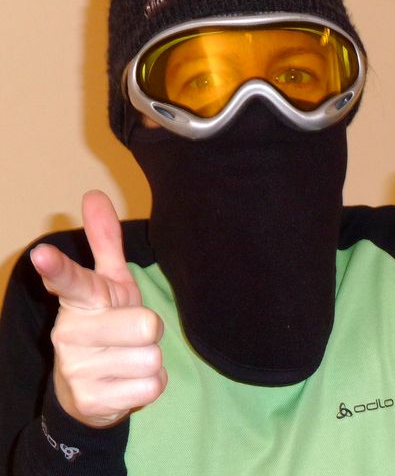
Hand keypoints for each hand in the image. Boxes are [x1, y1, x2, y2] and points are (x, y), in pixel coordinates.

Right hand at [31, 191, 166, 427]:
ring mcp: (78, 370)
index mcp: (80, 301)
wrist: (90, 392)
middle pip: (146, 325)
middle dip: (149, 330)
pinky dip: (150, 385)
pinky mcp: (92, 401)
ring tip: (127, 359)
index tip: (42, 253)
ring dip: (150, 359)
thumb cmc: (106, 324)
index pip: (70, 280)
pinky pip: (152, 386)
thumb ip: (104, 242)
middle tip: (131, 334)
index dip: (57, 267)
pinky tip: (128, 383)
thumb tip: (94, 194)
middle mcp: (70, 333)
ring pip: (152, 357)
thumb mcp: (109, 284)